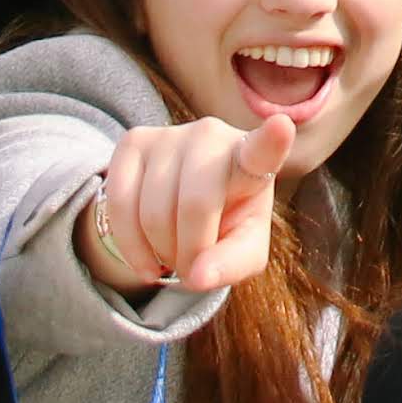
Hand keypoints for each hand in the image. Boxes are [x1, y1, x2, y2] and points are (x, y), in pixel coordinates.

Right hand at [85, 110, 295, 297]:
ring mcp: (171, 134)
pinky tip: (146, 257)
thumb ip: (231, 265)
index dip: (272, 140)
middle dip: (189, 251)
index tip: (281, 126)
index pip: (263, 151)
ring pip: (153, 210)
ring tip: (173, 254)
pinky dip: (130, 245)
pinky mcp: (134, 142)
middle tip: (192, 266)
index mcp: (253, 161)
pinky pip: (119, 202)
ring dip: (160, 252)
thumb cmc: (227, 224)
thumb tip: (197, 276)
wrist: (185, 207)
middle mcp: (213, 136)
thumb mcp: (244, 250)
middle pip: (195, 204)